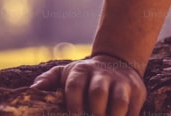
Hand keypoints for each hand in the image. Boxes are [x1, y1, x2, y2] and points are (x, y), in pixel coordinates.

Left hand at [30, 53, 145, 115]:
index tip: (76, 115)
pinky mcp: (138, 90)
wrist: (116, 61)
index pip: (75, 86)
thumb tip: (32, 90)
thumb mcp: (66, 73)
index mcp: (81, 71)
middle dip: (94, 113)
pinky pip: (134, 110)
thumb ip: (48, 80)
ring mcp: (121, 82)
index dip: (74, 104)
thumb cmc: (84, 76)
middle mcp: (102, 74)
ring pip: (119, 102)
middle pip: (98, 94)